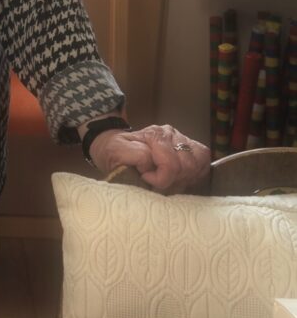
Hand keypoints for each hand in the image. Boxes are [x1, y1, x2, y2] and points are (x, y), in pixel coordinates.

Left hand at [87, 123, 210, 193]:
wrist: (115, 145)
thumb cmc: (115, 150)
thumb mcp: (115, 151)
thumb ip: (134, 154)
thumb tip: (151, 162)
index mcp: (155, 134)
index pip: (171, 164)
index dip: (159, 179)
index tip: (145, 178)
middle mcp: (171, 134)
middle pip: (186, 166)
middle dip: (173, 180)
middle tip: (157, 183)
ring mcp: (183, 139)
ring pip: (196, 165)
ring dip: (183, 178)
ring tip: (167, 180)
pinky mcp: (191, 147)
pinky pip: (204, 163)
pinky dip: (195, 174)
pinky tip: (180, 177)